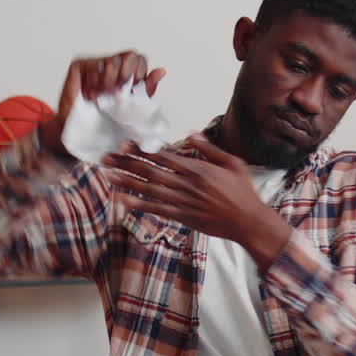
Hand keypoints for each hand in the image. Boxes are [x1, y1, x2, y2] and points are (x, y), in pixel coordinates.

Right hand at [38, 51, 166, 158]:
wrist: (82, 132)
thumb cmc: (105, 119)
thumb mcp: (132, 106)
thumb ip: (145, 88)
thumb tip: (161, 71)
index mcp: (125, 72)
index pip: (139, 59)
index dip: (139, 75)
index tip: (131, 91)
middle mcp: (111, 65)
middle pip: (129, 56)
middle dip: (126, 77)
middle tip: (117, 94)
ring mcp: (94, 63)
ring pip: (112, 62)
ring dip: (109, 85)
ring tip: (101, 98)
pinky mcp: (79, 66)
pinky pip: (93, 67)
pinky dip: (94, 86)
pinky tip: (90, 96)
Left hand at [103, 134, 293, 269]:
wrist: (248, 221)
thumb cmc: (242, 192)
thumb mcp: (232, 163)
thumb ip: (209, 148)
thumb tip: (191, 133)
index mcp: (197, 169)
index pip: (163, 156)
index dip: (142, 150)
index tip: (125, 144)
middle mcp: (186, 184)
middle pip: (150, 171)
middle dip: (126, 163)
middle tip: (106, 157)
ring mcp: (183, 201)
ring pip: (149, 189)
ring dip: (127, 182)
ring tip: (109, 176)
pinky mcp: (182, 217)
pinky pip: (157, 209)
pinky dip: (139, 204)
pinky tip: (123, 199)